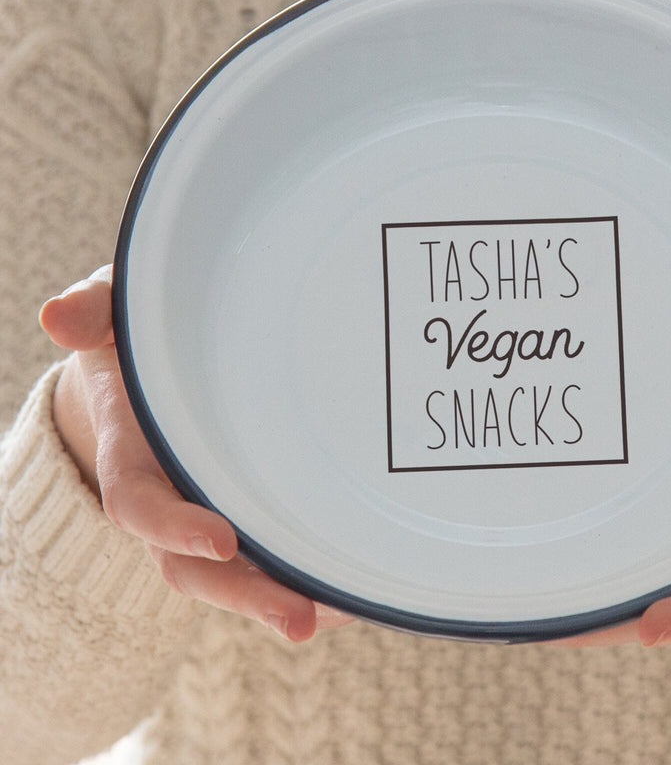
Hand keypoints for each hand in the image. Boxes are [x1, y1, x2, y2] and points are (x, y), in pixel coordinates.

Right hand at [39, 266, 353, 641]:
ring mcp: (206, 514)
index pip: (140, 506)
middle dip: (245, 594)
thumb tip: (58, 316)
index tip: (224, 539)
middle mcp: (169, 500)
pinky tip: (354, 593)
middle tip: (299, 619)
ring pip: (237, 575)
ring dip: (284, 598)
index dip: (173, 527)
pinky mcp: (243, 514)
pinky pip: (268, 558)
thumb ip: (93, 310)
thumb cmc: (135, 338)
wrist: (147, 370)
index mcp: (131, 457)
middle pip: (196, 567)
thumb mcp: (114, 313)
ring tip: (342, 613)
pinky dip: (306, 580)